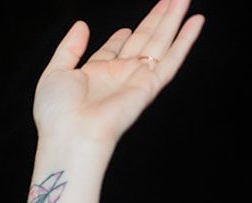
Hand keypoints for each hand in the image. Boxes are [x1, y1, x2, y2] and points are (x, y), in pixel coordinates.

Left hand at [33, 0, 203, 148]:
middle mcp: (118, 76)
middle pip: (142, 40)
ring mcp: (136, 80)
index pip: (115, 50)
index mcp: (96, 74)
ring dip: (173, 19)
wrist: (69, 135)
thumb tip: (80, 25)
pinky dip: (185, 40)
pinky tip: (196, 21)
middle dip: (156, 18)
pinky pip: (172, 60)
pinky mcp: (149, 86)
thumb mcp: (55, 73)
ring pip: (160, 43)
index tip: (127, 27)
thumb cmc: (57, 114)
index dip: (122, 37)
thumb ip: (69, 48)